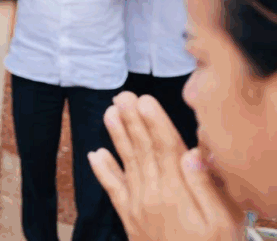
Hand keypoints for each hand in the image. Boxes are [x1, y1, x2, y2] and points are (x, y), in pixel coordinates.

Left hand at [88, 92, 242, 240]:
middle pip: (141, 149)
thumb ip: (207, 186)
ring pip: (126, 163)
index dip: (154, 122)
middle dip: (132, 120)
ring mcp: (137, 206)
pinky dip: (102, 170)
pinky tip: (94, 153)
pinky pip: (112, 190)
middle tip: (123, 95)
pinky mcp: (129, 218)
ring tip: (109, 112)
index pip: (164, 148)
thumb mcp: (223, 221)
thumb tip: (193, 153)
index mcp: (177, 192)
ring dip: (117, 136)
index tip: (144, 100)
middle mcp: (152, 195)